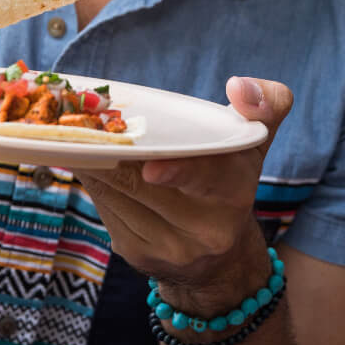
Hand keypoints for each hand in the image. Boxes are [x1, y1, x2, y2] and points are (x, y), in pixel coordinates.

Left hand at [75, 77, 293, 315]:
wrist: (220, 258)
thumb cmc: (230, 180)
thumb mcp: (255, 143)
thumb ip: (265, 105)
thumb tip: (238, 86)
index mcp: (235, 193)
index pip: (208, 179)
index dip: (179, 172)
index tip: (151, 168)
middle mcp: (206, 229)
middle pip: (143, 183)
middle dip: (113, 152)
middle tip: (86, 123)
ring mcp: (170, 247)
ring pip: (117, 194)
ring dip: (95, 163)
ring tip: (78, 136)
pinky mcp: (138, 254)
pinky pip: (105, 209)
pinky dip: (94, 181)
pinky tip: (89, 162)